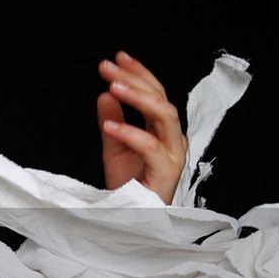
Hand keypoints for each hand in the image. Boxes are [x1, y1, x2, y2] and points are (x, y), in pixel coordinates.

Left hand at [97, 51, 187, 204]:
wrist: (131, 219)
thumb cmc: (128, 187)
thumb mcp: (113, 148)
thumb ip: (111, 120)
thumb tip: (105, 94)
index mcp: (162, 130)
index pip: (155, 93)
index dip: (138, 73)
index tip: (117, 58)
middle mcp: (172, 139)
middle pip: (160, 99)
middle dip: (134, 79)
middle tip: (108, 68)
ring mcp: (173, 154)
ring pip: (164, 116)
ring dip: (138, 98)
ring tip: (113, 86)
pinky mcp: (166, 172)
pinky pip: (152, 147)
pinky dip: (130, 133)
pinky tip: (110, 125)